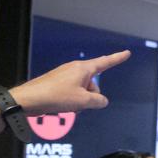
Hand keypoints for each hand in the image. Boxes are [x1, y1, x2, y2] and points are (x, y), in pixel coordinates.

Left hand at [10, 50, 130, 114]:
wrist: (30, 99)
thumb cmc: (55, 97)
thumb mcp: (84, 102)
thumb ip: (99, 101)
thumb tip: (101, 101)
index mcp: (83, 69)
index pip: (106, 62)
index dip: (118, 58)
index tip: (126, 53)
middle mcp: (75, 69)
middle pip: (94, 83)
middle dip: (92, 96)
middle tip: (80, 104)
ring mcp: (65, 74)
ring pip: (83, 89)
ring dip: (80, 100)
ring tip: (68, 105)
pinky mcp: (57, 81)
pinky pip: (73, 91)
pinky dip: (72, 99)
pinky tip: (62, 105)